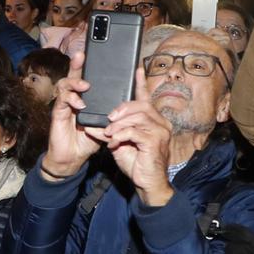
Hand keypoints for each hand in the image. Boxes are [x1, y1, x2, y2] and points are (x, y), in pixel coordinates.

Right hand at [38, 51, 102, 180]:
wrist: (72, 158)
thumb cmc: (88, 140)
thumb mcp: (106, 123)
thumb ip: (114, 111)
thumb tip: (130, 99)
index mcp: (84, 98)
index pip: (85, 77)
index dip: (86, 64)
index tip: (91, 52)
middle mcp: (72, 98)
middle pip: (72, 75)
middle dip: (76, 64)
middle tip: (82, 55)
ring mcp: (63, 105)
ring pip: (64, 84)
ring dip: (74, 81)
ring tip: (85, 85)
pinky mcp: (57, 114)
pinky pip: (61, 100)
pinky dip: (71, 99)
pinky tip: (80, 103)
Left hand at [98, 69, 175, 203]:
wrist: (147, 184)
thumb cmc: (137, 164)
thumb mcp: (120, 143)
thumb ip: (110, 131)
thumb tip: (92, 124)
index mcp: (154, 121)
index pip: (146, 98)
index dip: (141, 83)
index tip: (137, 69)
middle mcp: (161, 123)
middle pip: (141, 105)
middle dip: (122, 109)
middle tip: (109, 118)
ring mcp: (161, 132)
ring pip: (137, 117)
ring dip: (118, 124)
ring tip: (108, 133)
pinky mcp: (155, 142)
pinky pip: (134, 131)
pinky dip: (120, 135)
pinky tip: (113, 143)